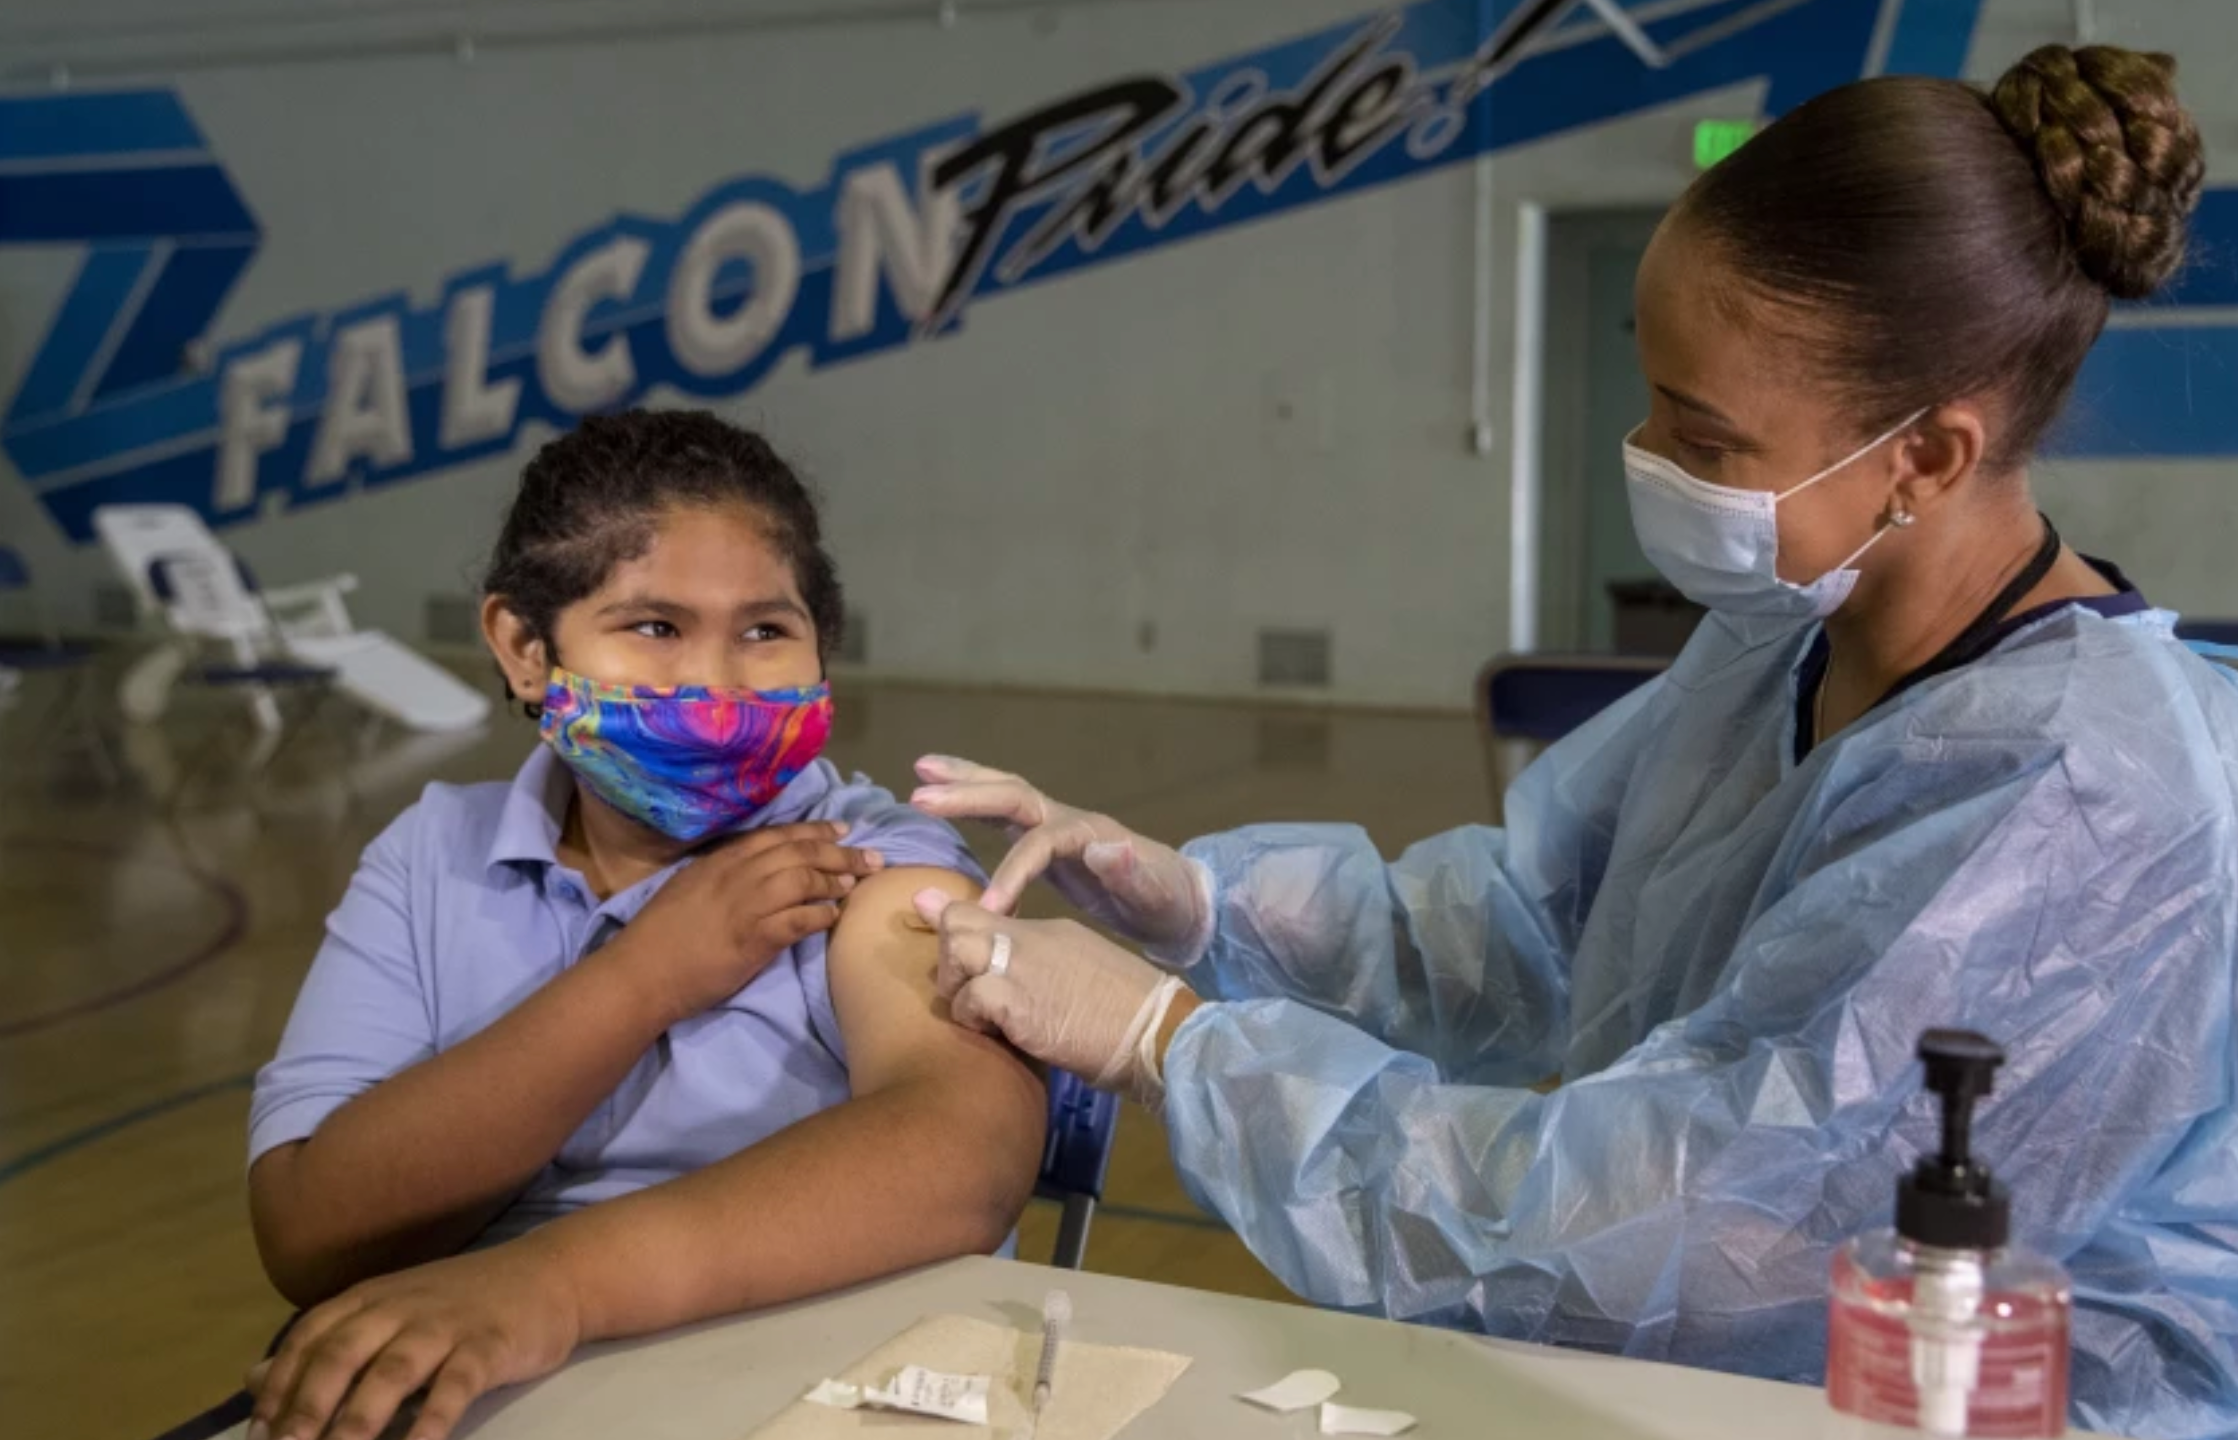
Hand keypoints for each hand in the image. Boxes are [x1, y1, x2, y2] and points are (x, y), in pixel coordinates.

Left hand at [246, 1239, 581, 1439]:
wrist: (547, 1275)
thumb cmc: (460, 1303)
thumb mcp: (387, 1311)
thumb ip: (324, 1344)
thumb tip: (254, 1378)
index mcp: (370, 1299)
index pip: (310, 1337)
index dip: (280, 1386)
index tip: (259, 1434)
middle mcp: (401, 1307)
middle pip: (342, 1354)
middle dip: (306, 1407)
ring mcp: (446, 1325)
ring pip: (392, 1371)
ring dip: (359, 1418)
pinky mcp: (489, 1346)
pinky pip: (456, 1386)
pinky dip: (432, 1420)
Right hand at [610, 821, 884, 1025]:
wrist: (641, 972)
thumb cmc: (661, 934)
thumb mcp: (690, 887)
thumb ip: (723, 874)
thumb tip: (756, 868)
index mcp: (721, 861)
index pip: (777, 836)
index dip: (814, 830)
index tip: (842, 828)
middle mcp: (737, 875)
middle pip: (799, 853)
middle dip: (840, 852)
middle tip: (870, 856)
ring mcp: (746, 906)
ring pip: (803, 880)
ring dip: (835, 881)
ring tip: (856, 885)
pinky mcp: (754, 939)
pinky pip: (798, 920)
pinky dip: (820, 914)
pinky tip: (834, 916)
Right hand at [908, 757, 1209, 961]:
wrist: (1181, 901)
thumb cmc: (1167, 903)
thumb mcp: (1156, 896)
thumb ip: (1132, 873)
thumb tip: (1108, 846)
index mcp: (1089, 833)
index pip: (1038, 843)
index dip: (1011, 871)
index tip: (988, 908)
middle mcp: (1069, 820)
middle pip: (1012, 796)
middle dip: (967, 796)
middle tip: (919, 797)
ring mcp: (1057, 825)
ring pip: (1004, 794)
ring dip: (964, 781)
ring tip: (920, 769)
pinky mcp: (1049, 839)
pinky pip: (1004, 814)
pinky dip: (973, 802)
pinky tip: (944, 799)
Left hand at [914, 889, 1191, 1106]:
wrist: (1157, 1033)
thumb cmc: (1126, 1016)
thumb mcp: (1078, 979)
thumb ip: (1037, 967)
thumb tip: (1006, 981)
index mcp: (1046, 930)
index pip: (980, 912)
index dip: (959, 936)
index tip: (962, 967)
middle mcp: (1029, 938)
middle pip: (956, 920)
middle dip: (948, 959)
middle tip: (968, 994)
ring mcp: (1023, 965)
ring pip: (955, 949)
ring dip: (955, 986)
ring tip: (978, 1014)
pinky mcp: (1017, 1000)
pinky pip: (968, 998)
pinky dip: (971, 1019)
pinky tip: (995, 1034)